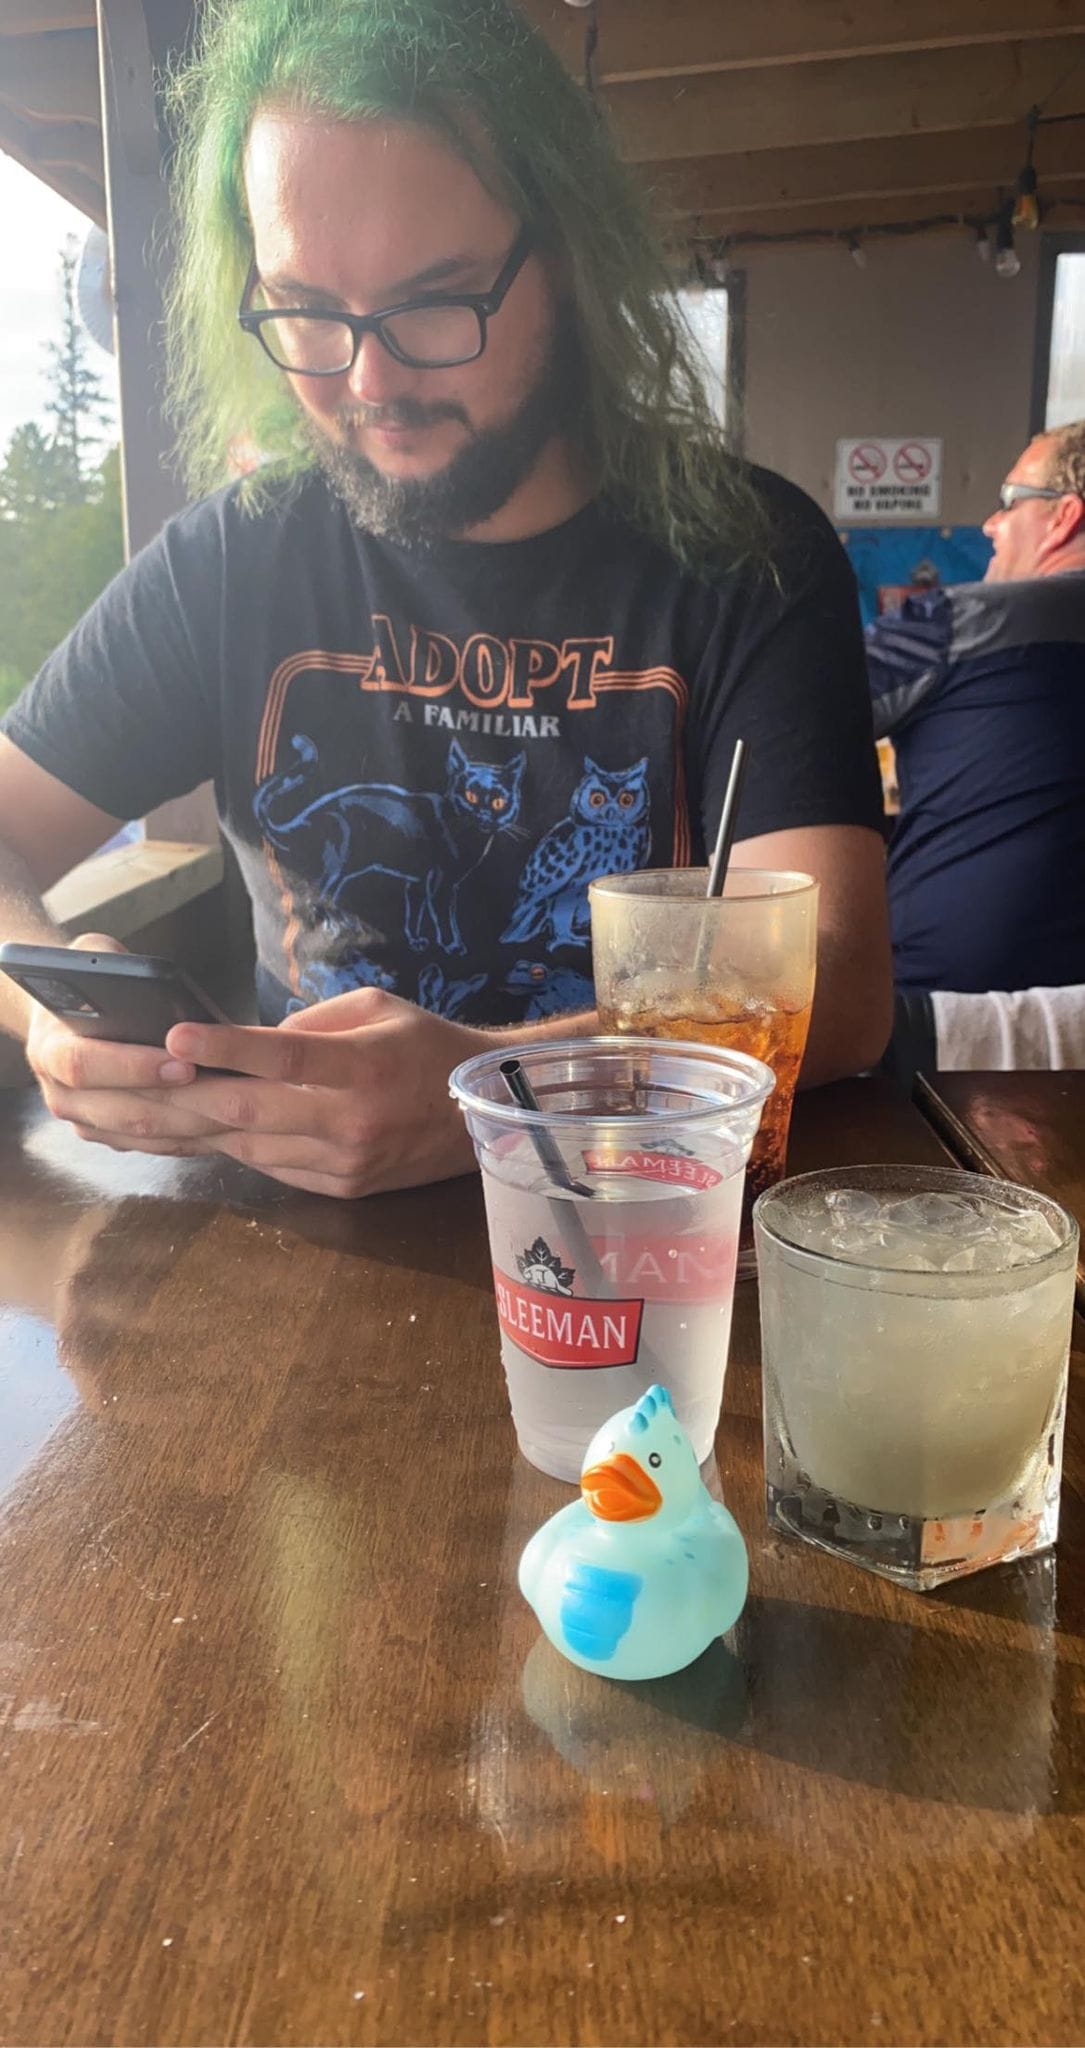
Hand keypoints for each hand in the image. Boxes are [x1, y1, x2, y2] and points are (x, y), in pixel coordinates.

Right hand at [26, 931, 213, 1148]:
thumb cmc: (86, 982)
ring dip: (194, 1126)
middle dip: (181, 1103)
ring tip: (239, 1111)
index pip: (85, 1066)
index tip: (183, 1063)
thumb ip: (113, 968)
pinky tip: (226, 1125)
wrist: (62, 1015)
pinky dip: (192, 1138)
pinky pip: (154, 1146)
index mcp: (49, 1050)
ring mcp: (85, 1121)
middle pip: (124, 1111)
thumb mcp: (93, 958)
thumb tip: (153, 989)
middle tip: (230, 1094)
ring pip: (144, 1135)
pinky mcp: (110, 1136)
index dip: (134, 1067)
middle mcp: (61, 1095)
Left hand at [158, 986, 488, 1195]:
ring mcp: (348, 1162)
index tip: (176, 1036)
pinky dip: (239, 1149)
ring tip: (156, 1108)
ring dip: (202, 1129)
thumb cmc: (428, 1046)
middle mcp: (353, 1121)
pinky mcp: (345, 1188)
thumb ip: (311, 1023)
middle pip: (252, 1112)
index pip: (284, 1055)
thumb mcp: (377, 1008)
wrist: (485, 1111)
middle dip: (188, 1097)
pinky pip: (275, 1169)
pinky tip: (209, 1132)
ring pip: (253, 1147)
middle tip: (138, 1081)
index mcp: (365, 1066)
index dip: (226, 1047)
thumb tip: (251, 1045)